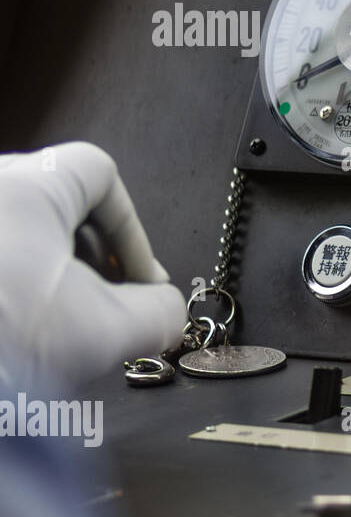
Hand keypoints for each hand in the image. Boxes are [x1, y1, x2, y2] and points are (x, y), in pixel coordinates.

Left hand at [0, 142, 184, 389]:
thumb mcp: (106, 330)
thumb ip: (160, 313)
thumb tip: (167, 311)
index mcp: (26, 184)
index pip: (100, 175)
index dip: (132, 230)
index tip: (138, 279)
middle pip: (52, 210)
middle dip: (84, 263)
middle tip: (96, 310)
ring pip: (9, 242)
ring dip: (39, 283)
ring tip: (47, 335)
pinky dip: (1, 298)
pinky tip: (7, 340)